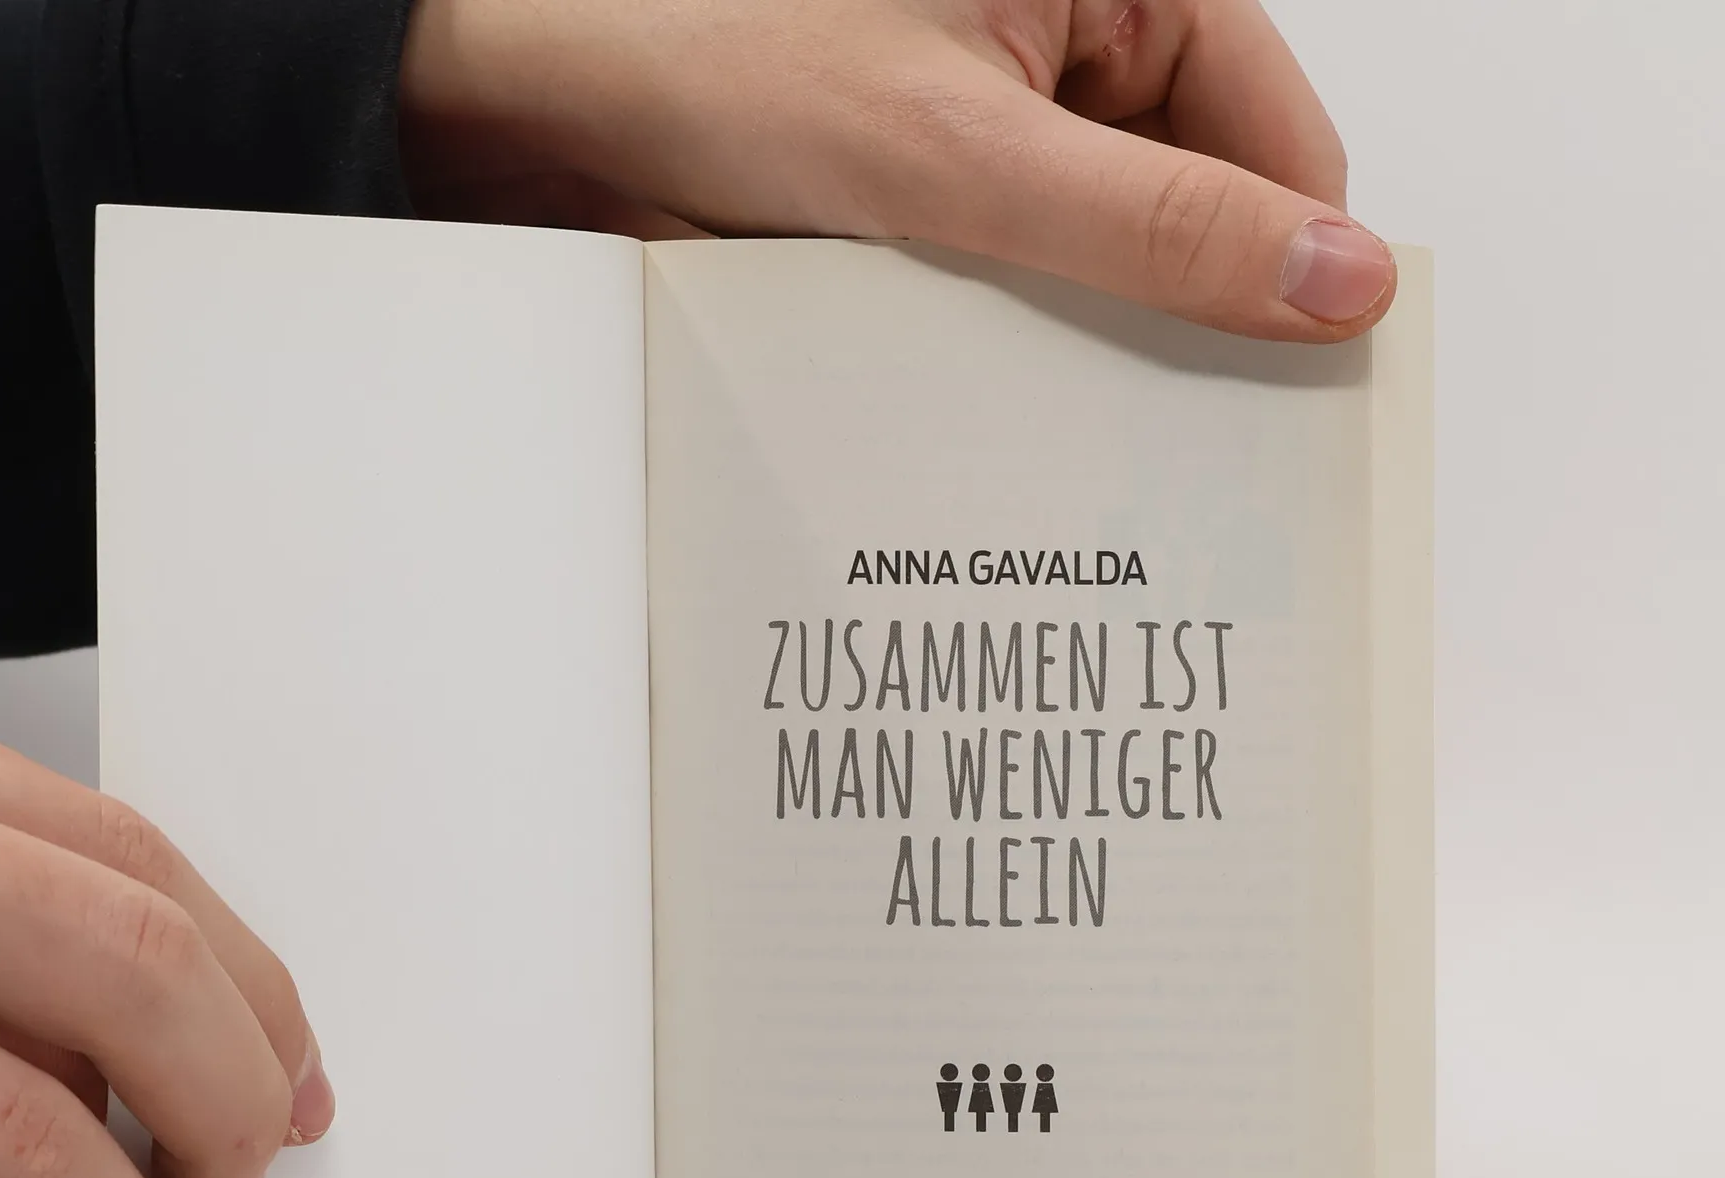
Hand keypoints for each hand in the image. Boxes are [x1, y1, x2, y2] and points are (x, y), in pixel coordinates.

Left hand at [399, 0, 1393, 340]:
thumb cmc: (715, 56)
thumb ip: (1152, 225)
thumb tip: (1333, 276)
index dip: (1292, 259)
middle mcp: (1068, 37)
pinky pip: (1020, 274)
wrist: (545, 97)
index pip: (1275, 131)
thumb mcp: (960, 157)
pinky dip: (1017, 336)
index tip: (1300, 385)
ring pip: (1104, 250)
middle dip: (1182, 311)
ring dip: (1090, 333)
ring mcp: (1001, 115)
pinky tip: (999, 394)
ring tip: (1074, 417)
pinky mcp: (937, 184)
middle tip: (1184, 437)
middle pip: (1196, 198)